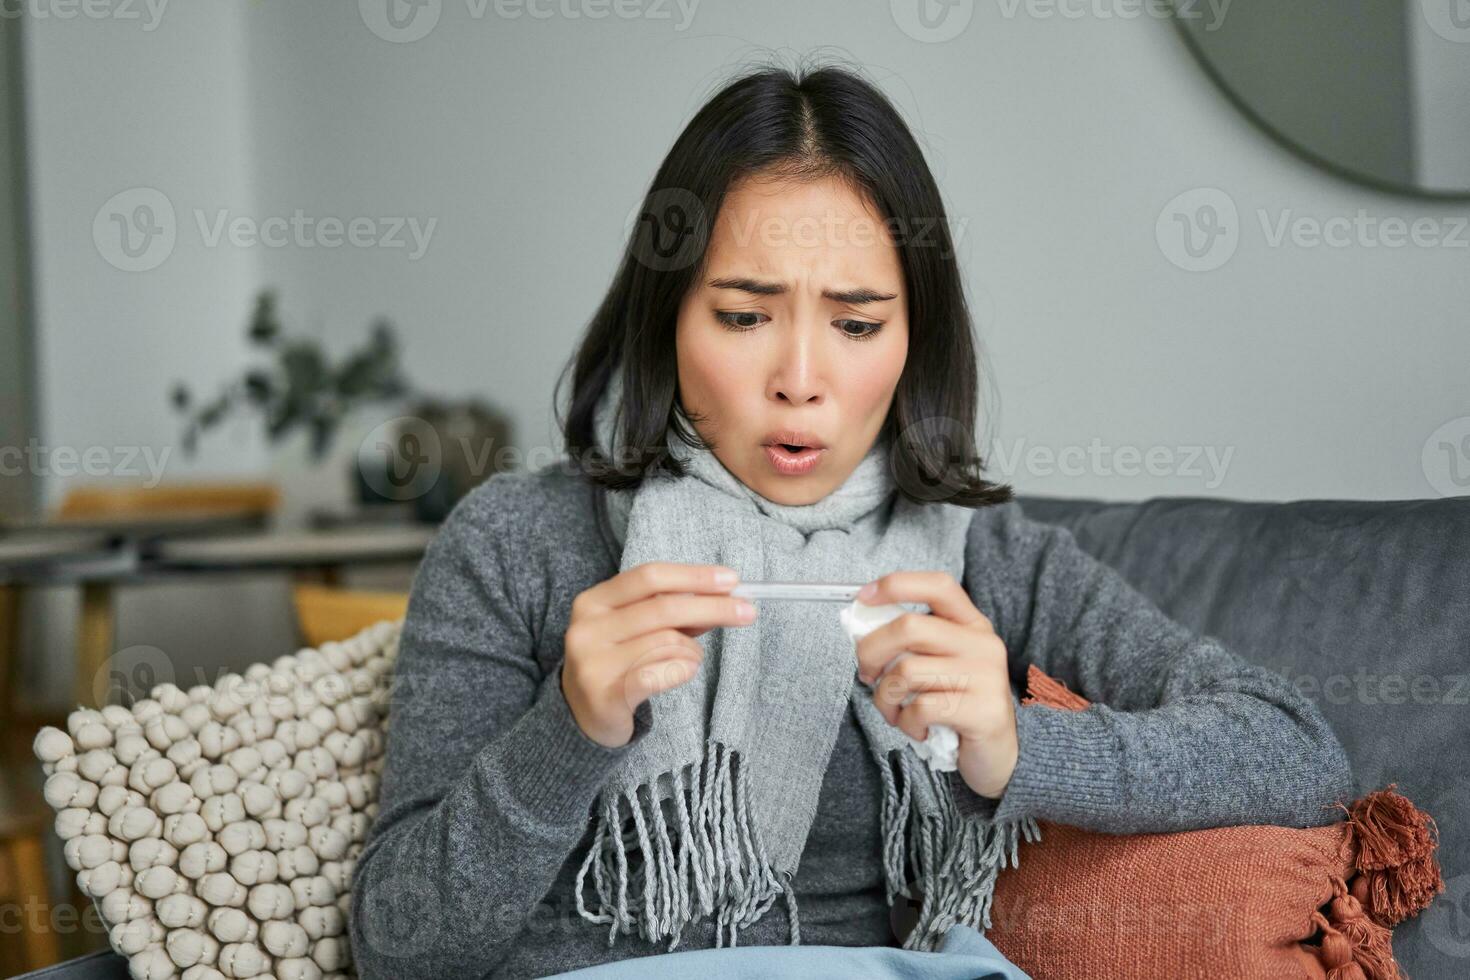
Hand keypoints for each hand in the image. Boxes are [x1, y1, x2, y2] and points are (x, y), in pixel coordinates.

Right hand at [562, 562, 756, 747]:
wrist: (581, 715)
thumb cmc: (618, 662)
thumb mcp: (637, 628)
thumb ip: (673, 611)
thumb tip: (722, 594)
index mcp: (594, 601)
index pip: (650, 576)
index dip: (693, 576)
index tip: (732, 579)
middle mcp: (588, 628)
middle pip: (664, 607)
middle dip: (713, 607)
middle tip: (748, 611)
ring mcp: (593, 662)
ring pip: (669, 642)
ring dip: (693, 650)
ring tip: (690, 659)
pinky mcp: (606, 694)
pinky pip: (665, 672)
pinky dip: (685, 669)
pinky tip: (685, 671)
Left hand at [853, 572, 1018, 799]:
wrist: (1000, 755)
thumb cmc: (958, 705)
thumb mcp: (941, 664)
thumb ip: (912, 644)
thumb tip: (862, 632)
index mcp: (971, 624)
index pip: (937, 586)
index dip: (896, 585)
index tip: (863, 598)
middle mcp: (982, 643)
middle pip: (909, 627)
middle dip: (871, 651)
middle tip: (867, 674)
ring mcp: (985, 676)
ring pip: (907, 672)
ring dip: (885, 698)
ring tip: (894, 711)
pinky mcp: (982, 711)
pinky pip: (921, 708)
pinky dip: (906, 722)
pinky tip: (917, 729)